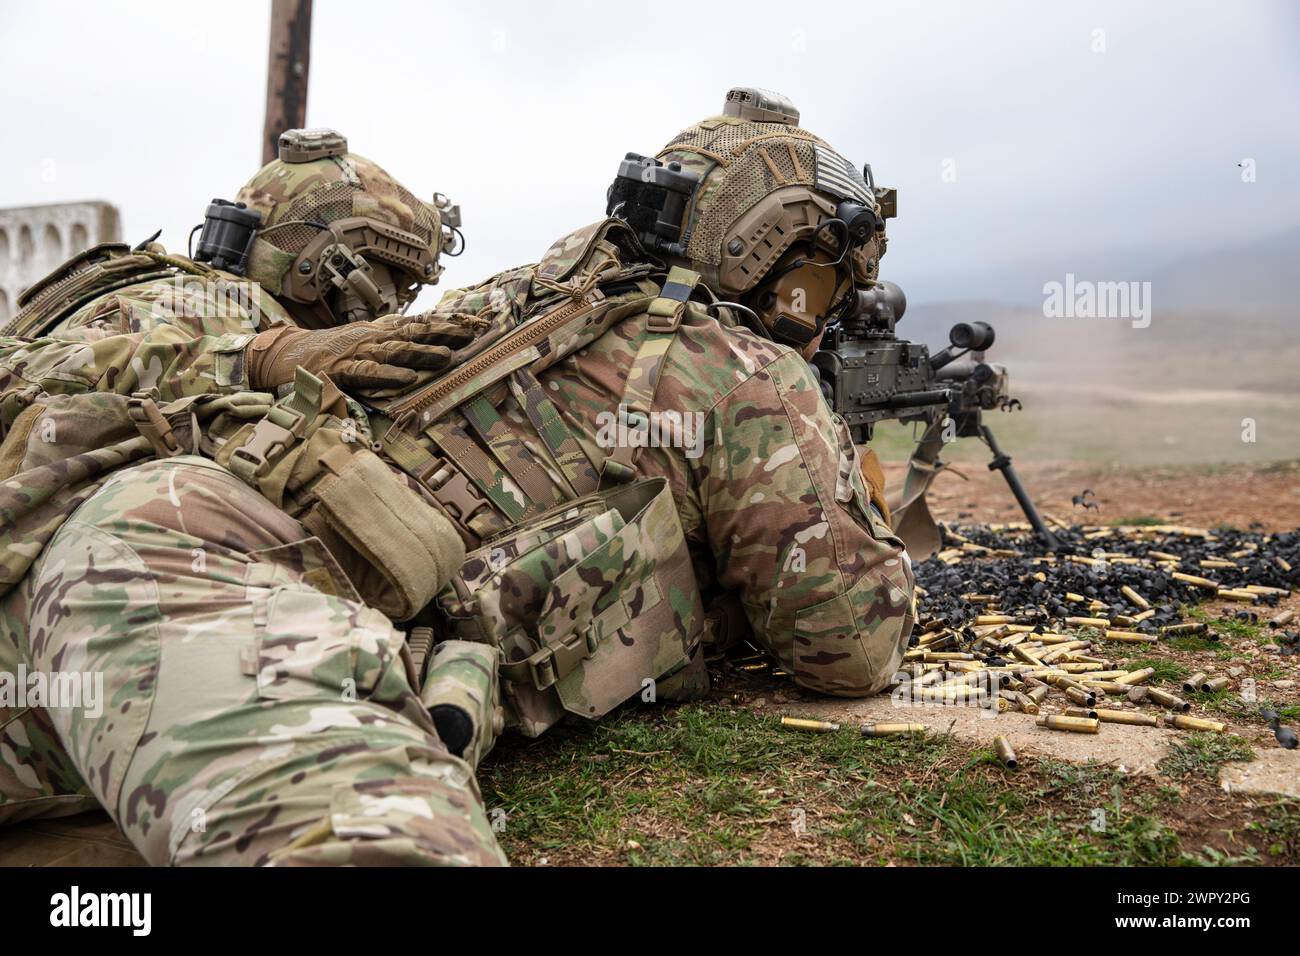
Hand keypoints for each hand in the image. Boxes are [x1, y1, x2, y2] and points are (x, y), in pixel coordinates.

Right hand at [246, 312, 485, 392]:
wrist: (282, 355)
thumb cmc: (328, 352)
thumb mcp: (364, 343)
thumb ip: (393, 342)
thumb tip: (428, 341)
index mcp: (380, 331)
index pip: (419, 323)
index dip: (448, 322)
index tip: (477, 322)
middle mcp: (371, 337)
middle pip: (414, 332)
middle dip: (445, 332)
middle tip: (474, 333)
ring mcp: (355, 352)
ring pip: (394, 351)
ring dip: (421, 352)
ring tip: (447, 356)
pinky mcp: (339, 371)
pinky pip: (366, 374)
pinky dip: (387, 376)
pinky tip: (406, 380)